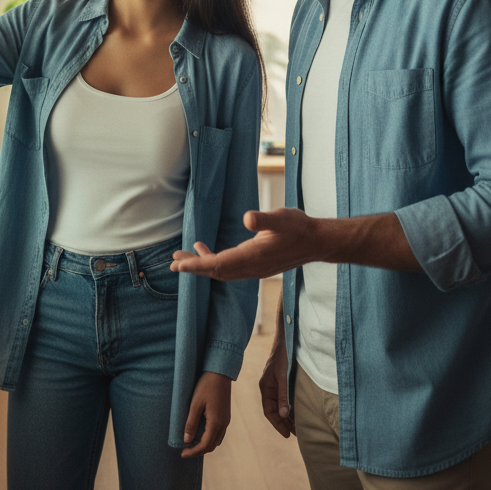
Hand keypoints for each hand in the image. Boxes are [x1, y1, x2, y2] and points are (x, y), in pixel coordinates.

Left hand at [171, 208, 319, 281]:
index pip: (219, 264)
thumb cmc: (299, 227)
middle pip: (216, 271)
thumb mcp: (282, 218)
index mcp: (253, 257)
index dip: (197, 265)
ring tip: (183, 258)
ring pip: (222, 271)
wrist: (317, 242)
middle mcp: (252, 267)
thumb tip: (247, 218)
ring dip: (202, 265)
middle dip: (194, 268)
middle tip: (173, 262)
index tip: (178, 265)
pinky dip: (215, 261)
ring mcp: (254, 269)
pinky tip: (206, 250)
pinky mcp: (257, 265)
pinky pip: (230, 267)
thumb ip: (264, 219)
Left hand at [181, 372, 230, 457]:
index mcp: (216, 422)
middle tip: (186, 450)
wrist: (220, 372)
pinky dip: (210, 438)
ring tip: (192, 444)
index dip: (193, 452)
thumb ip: (191, 422)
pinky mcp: (226, 415)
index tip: (182, 454)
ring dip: (205, 445)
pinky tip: (202, 434)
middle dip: (198, 451)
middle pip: (211, 446)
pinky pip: (219, 433)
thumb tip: (187, 440)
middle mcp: (223, 424)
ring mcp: (226, 420)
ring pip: (216, 441)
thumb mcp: (195, 403)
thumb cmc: (206, 385)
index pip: (205, 445)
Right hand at [259, 329, 294, 437]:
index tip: (287, 434)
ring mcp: (275, 385)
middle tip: (294, 434)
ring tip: (297, 428)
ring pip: (279, 406)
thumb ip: (283, 395)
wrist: (286, 341)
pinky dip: (289, 408)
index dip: (277, 424)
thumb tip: (284, 414)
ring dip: (287, 416)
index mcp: (265, 387)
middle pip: (274, 410)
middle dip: (283, 423)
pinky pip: (284, 399)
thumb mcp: (283, 377)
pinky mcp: (282, 382)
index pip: (269, 411)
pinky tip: (297, 414)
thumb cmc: (283, 357)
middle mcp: (269, 388)